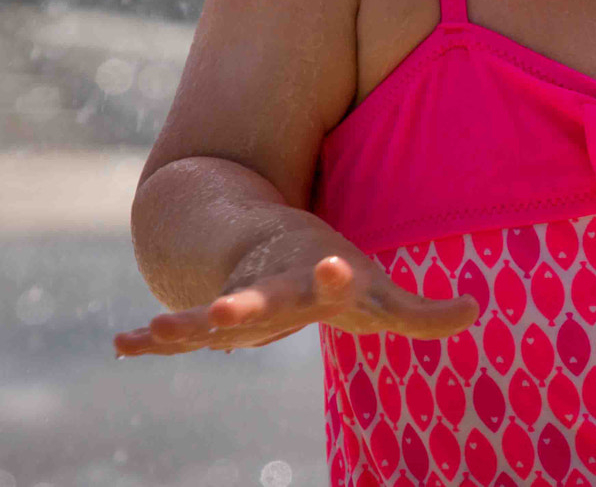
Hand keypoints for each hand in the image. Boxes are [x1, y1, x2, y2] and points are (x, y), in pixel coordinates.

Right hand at [112, 254, 478, 356]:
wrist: (275, 248)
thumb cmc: (338, 279)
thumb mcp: (382, 297)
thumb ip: (423, 312)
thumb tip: (474, 311)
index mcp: (321, 282)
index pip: (334, 281)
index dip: (336, 275)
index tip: (334, 264)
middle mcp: (276, 290)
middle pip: (262, 303)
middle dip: (243, 308)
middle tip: (222, 312)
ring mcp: (240, 302)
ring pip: (209, 318)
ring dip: (185, 327)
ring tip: (154, 330)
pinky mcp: (213, 318)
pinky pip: (178, 335)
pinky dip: (151, 342)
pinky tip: (121, 347)